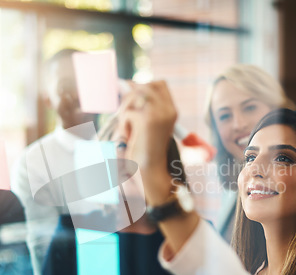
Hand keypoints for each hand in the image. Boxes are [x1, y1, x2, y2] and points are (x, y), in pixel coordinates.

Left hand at [119, 81, 176, 204]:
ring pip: (134, 97)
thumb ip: (141, 104)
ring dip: (125, 111)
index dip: (144, 88)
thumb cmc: (145, 148)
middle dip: (131, 98)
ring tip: (128, 128)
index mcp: (171, 110)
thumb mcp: (147, 122)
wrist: (150, 169)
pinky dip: (124, 124)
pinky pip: (127, 112)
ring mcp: (158, 114)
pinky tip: (129, 136)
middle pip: (144, 86)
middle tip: (128, 116)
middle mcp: (168, 110)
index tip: (134, 101)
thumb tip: (126, 84)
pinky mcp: (147, 120)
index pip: (159, 83)